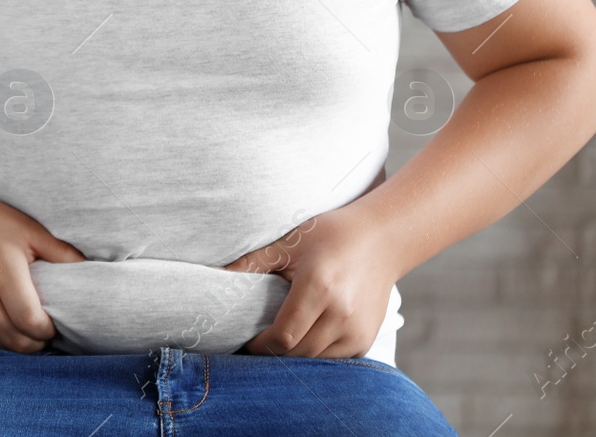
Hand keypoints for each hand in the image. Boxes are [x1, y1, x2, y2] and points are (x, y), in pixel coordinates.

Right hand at [0, 189, 85, 352]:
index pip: (30, 321)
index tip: (54, 323)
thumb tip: (91, 273)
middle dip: (35, 343)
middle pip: (14, 340)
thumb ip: (60, 253)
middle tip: (42, 332)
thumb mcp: (27, 229)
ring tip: (23, 330)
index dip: (48, 330)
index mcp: (1, 269)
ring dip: (13, 345)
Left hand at [223, 204, 397, 358]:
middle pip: (298, 353)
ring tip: (274, 345)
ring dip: (293, 358)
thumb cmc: (330, 235)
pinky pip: (335, 360)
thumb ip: (251, 262)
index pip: (283, 336)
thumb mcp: (288, 242)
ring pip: (316, 361)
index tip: (243, 341)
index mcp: (319, 288)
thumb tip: (214, 275)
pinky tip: (301, 343)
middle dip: (272, 354)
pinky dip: (315, 356)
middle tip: (252, 345)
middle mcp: (342, 314)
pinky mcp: (367, 338)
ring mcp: (358, 330)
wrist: (382, 239)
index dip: (259, 345)